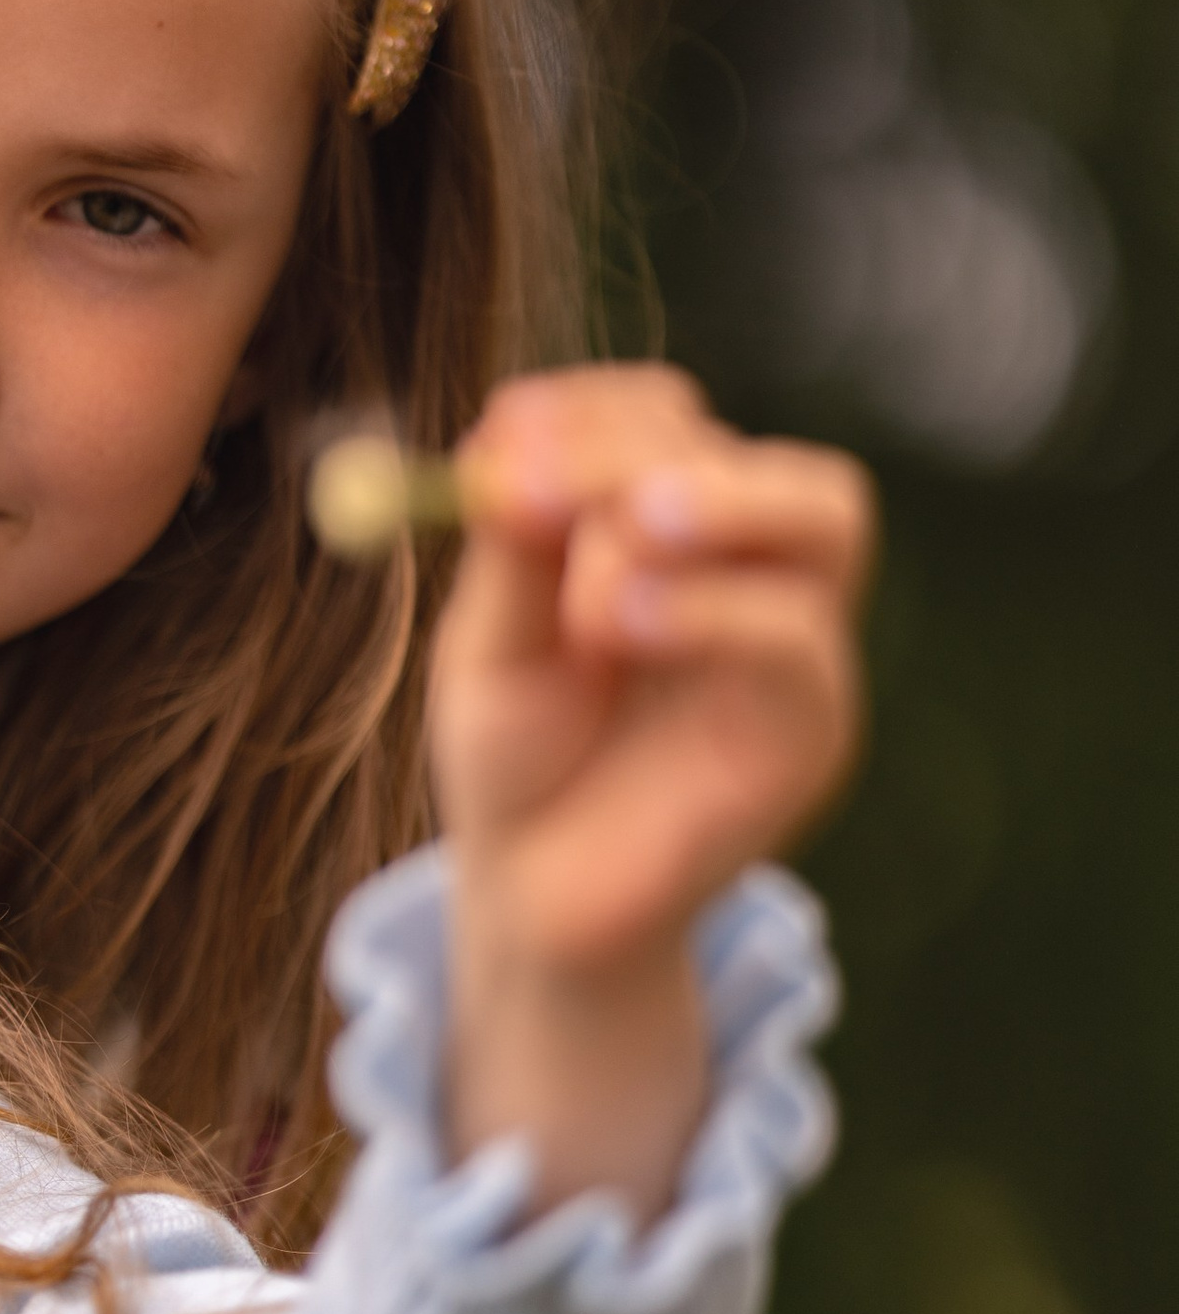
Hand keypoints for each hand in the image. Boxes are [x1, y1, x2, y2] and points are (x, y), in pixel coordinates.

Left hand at [432, 364, 870, 1217]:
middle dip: (645, 453)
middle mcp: (755, 568)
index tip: (499, 438)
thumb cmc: (515, 762)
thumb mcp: (490, 642)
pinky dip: (709, 609)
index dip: (593, 411)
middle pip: (758, 443)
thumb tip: (509, 433)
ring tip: (590, 579)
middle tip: (537, 487)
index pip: (673, 418)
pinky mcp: (813, 727)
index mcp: (673, 528)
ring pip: (823, 513)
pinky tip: (615, 625)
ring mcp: (801, 643)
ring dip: (705, 509)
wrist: (534, 902)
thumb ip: (512, 546)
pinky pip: (798, 636)